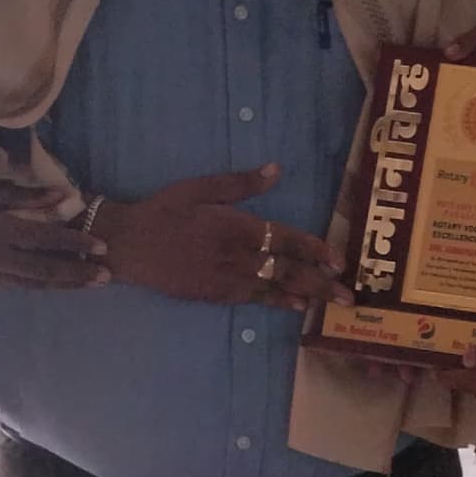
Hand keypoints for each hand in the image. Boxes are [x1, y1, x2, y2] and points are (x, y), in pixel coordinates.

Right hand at [0, 176, 108, 288]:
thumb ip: (21, 196)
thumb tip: (59, 196)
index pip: (47, 240)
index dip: (76, 243)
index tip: (102, 245)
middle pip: (46, 271)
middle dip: (78, 274)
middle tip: (107, 276)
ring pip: (33, 283)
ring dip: (63, 284)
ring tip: (88, 283)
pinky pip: (16, 285)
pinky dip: (39, 285)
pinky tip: (51, 284)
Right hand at [95, 166, 341, 310]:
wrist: (127, 246)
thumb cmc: (162, 211)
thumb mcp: (198, 188)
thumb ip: (239, 183)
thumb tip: (276, 169)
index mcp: (235, 226)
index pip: (285, 239)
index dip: (314, 250)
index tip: (338, 258)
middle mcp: (237, 256)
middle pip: (287, 271)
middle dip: (320, 282)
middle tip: (348, 294)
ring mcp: (226, 279)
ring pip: (274, 289)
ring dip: (305, 296)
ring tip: (330, 303)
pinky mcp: (214, 295)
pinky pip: (254, 300)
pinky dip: (278, 302)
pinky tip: (295, 306)